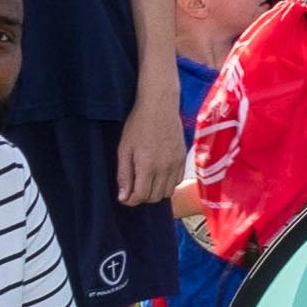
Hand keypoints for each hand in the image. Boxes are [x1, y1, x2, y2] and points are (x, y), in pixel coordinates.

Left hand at [118, 82, 184, 209]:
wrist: (160, 106)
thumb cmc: (138, 124)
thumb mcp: (124, 149)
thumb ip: (124, 175)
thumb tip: (123, 197)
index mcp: (147, 166)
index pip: (141, 196)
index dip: (131, 201)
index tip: (125, 197)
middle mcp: (164, 168)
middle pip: (155, 198)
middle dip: (142, 197)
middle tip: (134, 188)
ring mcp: (176, 163)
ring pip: (168, 192)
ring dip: (156, 192)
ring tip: (147, 182)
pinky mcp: (183, 158)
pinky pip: (177, 181)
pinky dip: (168, 184)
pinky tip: (159, 175)